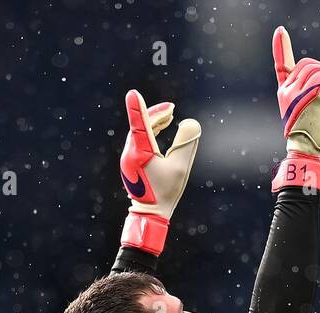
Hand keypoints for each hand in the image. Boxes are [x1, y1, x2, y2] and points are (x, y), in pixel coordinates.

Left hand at [118, 90, 201, 253]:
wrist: (150, 213)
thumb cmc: (166, 192)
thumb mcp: (181, 168)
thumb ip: (186, 144)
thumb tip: (191, 123)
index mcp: (140, 154)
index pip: (139, 126)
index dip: (138, 108)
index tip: (133, 93)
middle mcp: (130, 153)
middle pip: (141, 125)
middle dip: (156, 114)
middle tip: (172, 108)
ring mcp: (128, 157)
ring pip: (139, 132)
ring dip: (154, 121)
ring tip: (169, 115)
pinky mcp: (131, 161)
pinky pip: (138, 139)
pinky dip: (149, 131)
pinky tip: (160, 128)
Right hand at [272, 25, 319, 157]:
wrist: (305, 147)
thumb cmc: (308, 128)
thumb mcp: (307, 105)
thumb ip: (313, 88)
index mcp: (284, 90)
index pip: (281, 65)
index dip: (281, 47)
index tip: (280, 30)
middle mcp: (287, 91)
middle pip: (307, 64)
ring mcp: (297, 95)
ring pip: (317, 70)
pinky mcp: (310, 100)